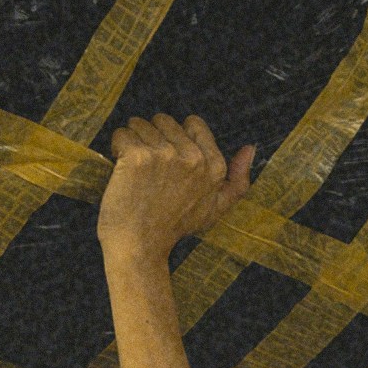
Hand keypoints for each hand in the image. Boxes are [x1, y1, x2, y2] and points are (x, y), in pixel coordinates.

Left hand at [98, 112, 257, 261]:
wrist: (139, 246)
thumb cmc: (173, 228)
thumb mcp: (215, 209)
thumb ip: (237, 181)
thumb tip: (250, 149)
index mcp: (214, 166)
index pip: (193, 123)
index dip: (175, 136)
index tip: (166, 158)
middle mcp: (193, 158)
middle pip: (164, 121)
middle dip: (151, 137)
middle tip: (147, 166)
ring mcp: (165, 155)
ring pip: (140, 125)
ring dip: (132, 141)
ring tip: (133, 169)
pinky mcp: (137, 156)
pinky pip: (122, 134)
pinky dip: (116, 146)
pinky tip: (120, 168)